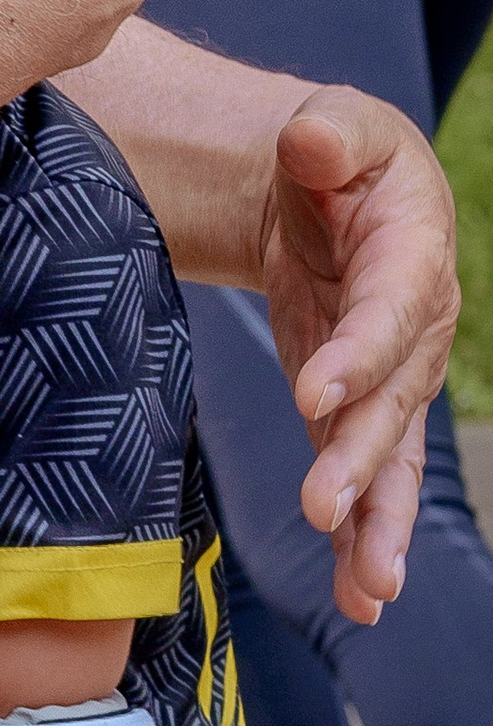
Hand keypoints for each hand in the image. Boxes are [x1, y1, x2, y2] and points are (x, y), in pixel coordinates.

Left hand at [260, 87, 458, 621]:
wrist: (335, 194)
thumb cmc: (337, 155)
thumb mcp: (335, 128)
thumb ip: (325, 136)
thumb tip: (309, 142)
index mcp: (414, 254)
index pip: (389, 312)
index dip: (358, 355)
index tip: (313, 395)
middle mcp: (416, 329)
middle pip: (391, 401)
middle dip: (360, 457)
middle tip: (325, 507)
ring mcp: (393, 379)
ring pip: (390, 458)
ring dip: (378, 524)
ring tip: (368, 587)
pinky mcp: (360, 411)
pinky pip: (369, 479)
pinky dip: (364, 537)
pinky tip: (361, 597)